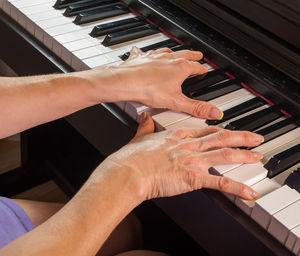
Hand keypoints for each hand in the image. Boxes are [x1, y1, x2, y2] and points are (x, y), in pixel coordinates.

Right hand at [105, 113, 263, 200]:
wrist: (129, 172)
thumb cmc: (132, 158)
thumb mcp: (139, 137)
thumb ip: (145, 126)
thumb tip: (144, 118)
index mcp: (177, 136)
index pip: (204, 131)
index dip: (219, 130)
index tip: (228, 130)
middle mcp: (189, 146)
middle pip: (220, 138)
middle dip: (241, 137)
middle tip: (255, 137)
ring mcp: (193, 160)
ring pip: (225, 154)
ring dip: (244, 155)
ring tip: (257, 156)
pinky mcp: (194, 178)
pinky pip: (220, 183)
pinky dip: (237, 188)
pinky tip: (249, 192)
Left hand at [113, 47, 222, 119]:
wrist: (126, 82)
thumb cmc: (148, 89)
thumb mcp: (176, 102)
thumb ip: (195, 107)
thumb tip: (213, 112)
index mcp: (180, 68)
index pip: (196, 67)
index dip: (202, 69)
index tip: (205, 70)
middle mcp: (168, 59)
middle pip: (185, 54)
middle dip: (193, 55)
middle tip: (198, 54)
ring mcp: (154, 57)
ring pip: (167, 51)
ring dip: (173, 52)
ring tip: (176, 52)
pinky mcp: (141, 58)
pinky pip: (146, 52)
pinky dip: (147, 52)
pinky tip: (144, 51)